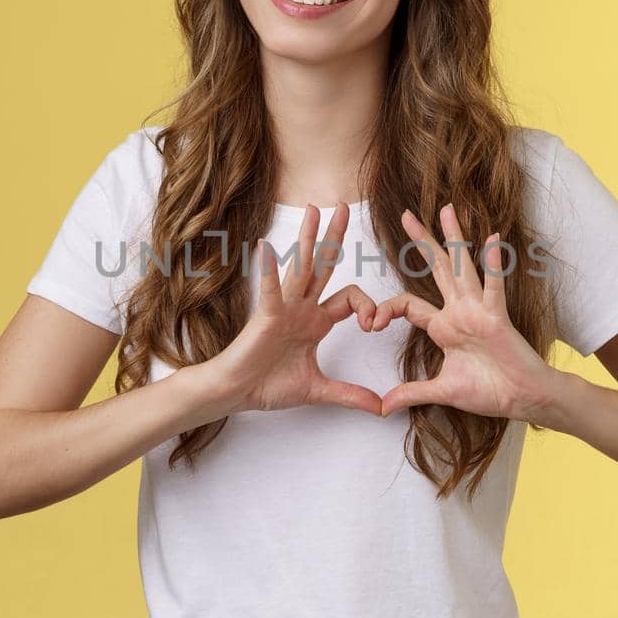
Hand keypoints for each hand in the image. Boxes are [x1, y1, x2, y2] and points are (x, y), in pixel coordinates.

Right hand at [210, 201, 382, 415]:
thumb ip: (351, 395)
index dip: (370, 306)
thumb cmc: (268, 385)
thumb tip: (381, 409)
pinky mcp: (265, 316)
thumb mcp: (319, 391)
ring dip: (309, 238)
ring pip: (301, 268)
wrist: (237, 394)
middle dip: (335, 238)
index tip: (375, 326)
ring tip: (314, 209)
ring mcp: (284, 308)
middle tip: (345, 208)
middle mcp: (302, 308)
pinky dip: (269, 270)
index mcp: (316, 321)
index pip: (351, 299)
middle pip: (324, 266)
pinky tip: (266, 248)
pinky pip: (269, 290)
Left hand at [371, 203, 558, 421]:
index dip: (388, 309)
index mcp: (444, 327)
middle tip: (406, 215)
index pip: (409, 304)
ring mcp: (479, 311)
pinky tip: (492, 239)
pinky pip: (494, 287)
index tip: (371, 323)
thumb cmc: (489, 391)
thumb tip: (383, 407)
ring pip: (463, 267)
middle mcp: (460, 311)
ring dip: (454, 239)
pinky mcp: (498, 318)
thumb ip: (412, 393)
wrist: (523, 400)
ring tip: (447, 210)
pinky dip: (494, 264)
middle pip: (437, 269)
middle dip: (421, 242)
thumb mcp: (442, 391)